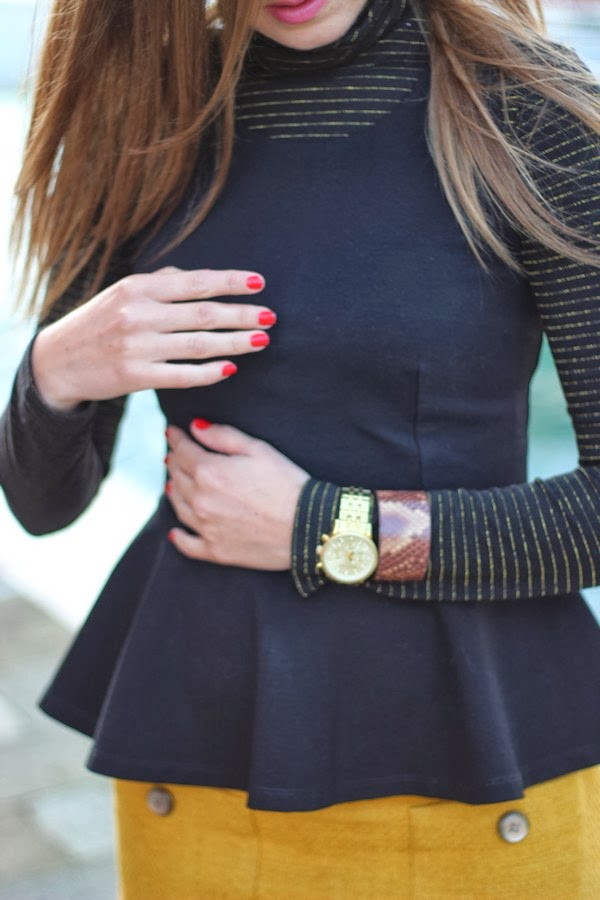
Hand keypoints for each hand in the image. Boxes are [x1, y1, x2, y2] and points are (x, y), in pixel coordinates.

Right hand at [31, 267, 274, 410]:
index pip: (195, 283)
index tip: (259, 283)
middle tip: (270, 317)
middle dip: (242, 315)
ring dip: (235, 343)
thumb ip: (161, 283)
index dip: (230, 282)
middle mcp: (137, 314)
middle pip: (203, 314)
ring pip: (198, 344)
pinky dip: (210, 372)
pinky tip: (230, 368)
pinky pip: (182, 375)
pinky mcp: (134, 376)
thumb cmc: (100, 322)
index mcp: (138, 288)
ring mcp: (136, 347)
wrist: (58, 361)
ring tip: (261, 341)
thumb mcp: (123, 293)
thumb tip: (202, 279)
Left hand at [165, 420, 309, 569]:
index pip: (183, 451)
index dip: (176, 438)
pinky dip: (179, 537)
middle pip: (177, 477)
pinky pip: (188, 545)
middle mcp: (200, 500)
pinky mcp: (216, 551)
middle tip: (174, 454)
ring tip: (174, 483)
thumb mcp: (259, 449)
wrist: (307, 527)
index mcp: (209, 472)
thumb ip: (222, 436)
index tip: (172, 432)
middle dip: (174, 462)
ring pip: (178, 506)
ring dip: (174, 491)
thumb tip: (195, 427)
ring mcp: (206, 528)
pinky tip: (175, 531)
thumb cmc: (288, 483)